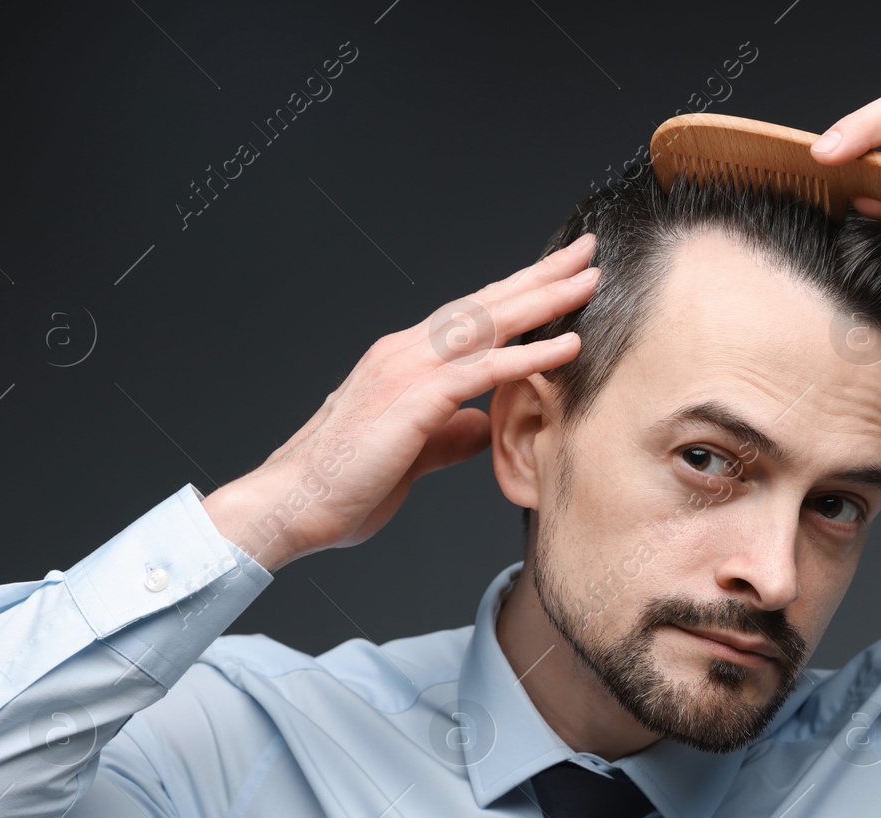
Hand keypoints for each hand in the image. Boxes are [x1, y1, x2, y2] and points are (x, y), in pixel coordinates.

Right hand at [201, 233, 599, 571]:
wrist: (291, 504)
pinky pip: (484, 369)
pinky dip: (529, 355)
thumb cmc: (345, 485)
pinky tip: (568, 346)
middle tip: (586, 251)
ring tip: (589, 280)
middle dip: (540, 276)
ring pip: (489, 323)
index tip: (560, 275)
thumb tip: (482, 426)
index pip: (472, 316)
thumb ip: (451, 434)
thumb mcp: (412, 453)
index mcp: (404, 359)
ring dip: (544, 300)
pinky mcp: (414, 398)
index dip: (518, 293)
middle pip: (486, 303)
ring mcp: (408, 369)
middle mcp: (406, 351)